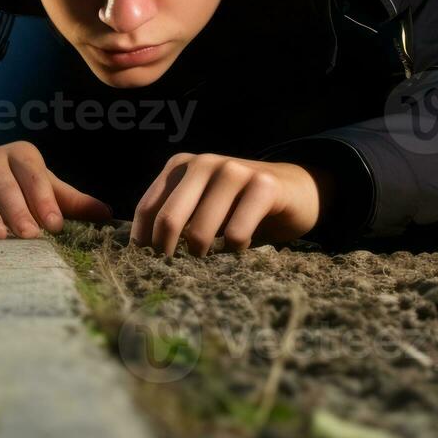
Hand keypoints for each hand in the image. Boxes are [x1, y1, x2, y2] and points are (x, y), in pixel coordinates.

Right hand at [0, 140, 113, 238]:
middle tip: (29, 234)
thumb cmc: (11, 187)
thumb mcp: (40, 190)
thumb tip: (108, 215)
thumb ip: (69, 202)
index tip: (55, 225)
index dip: (44, 198)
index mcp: (17, 155)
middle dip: (17, 209)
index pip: (33, 173)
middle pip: (3, 182)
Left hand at [130, 152, 333, 256]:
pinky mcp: (263, 185)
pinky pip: (236, 234)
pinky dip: (236, 250)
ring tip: (213, 260)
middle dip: (168, 254)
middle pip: (168, 220)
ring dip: (204, 257)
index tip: (148, 268)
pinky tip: (242, 247)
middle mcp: (204, 163)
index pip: (147, 209)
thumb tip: (139, 257)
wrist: (298, 190)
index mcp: (181, 166)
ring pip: (200, 231)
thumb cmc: (241, 207)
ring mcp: (233, 171)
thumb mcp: (202, 206)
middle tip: (178, 274)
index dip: (143, 244)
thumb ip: (175, 219)